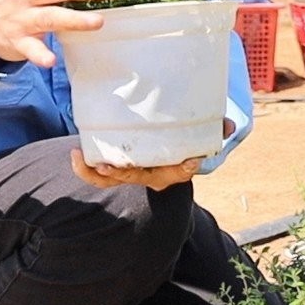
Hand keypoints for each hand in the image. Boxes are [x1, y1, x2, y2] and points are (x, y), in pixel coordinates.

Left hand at [70, 119, 236, 189]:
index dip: (186, 168)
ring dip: (96, 172)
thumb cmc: (181, 142)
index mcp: (172, 171)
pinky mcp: (114, 166)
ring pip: (111, 179)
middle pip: (135, 177)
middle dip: (121, 172)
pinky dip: (85, 168)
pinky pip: (97, 175)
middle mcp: (149, 176)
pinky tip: (74, 153)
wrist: (162, 155)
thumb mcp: (200, 136)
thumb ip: (215, 130)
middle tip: (109, 164)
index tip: (193, 159)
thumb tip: (229, 125)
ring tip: (81, 158)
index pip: (180, 173)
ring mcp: (130, 173)